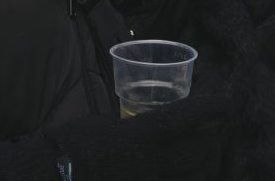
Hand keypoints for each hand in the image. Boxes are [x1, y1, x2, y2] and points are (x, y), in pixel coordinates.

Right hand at [0, 93, 232, 180]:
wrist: (47, 176)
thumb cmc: (71, 144)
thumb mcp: (104, 123)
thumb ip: (134, 126)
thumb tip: (152, 129)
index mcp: (140, 136)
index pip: (187, 117)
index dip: (211, 108)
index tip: (227, 101)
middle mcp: (151, 165)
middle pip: (202, 154)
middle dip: (215, 142)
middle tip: (218, 133)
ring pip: (194, 180)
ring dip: (205, 168)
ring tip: (206, 159)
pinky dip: (183, 180)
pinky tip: (185, 174)